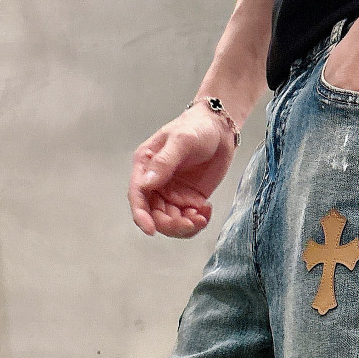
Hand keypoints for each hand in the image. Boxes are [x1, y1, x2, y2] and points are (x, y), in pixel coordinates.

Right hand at [128, 103, 242, 237]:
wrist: (220, 130)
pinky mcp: (189, 199)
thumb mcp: (181, 140)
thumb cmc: (197, 127)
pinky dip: (197, 221)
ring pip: (172, 222)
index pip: (137, 195)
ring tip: (202, 216)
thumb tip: (146, 183)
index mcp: (145, 166)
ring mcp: (172, 193)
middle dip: (171, 224)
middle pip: (155, 215)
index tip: (151, 230)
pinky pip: (188, 220)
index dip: (141, 216)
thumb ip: (164, 162)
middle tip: (191, 221)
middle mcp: (156, 183)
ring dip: (186, 226)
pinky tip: (207, 209)